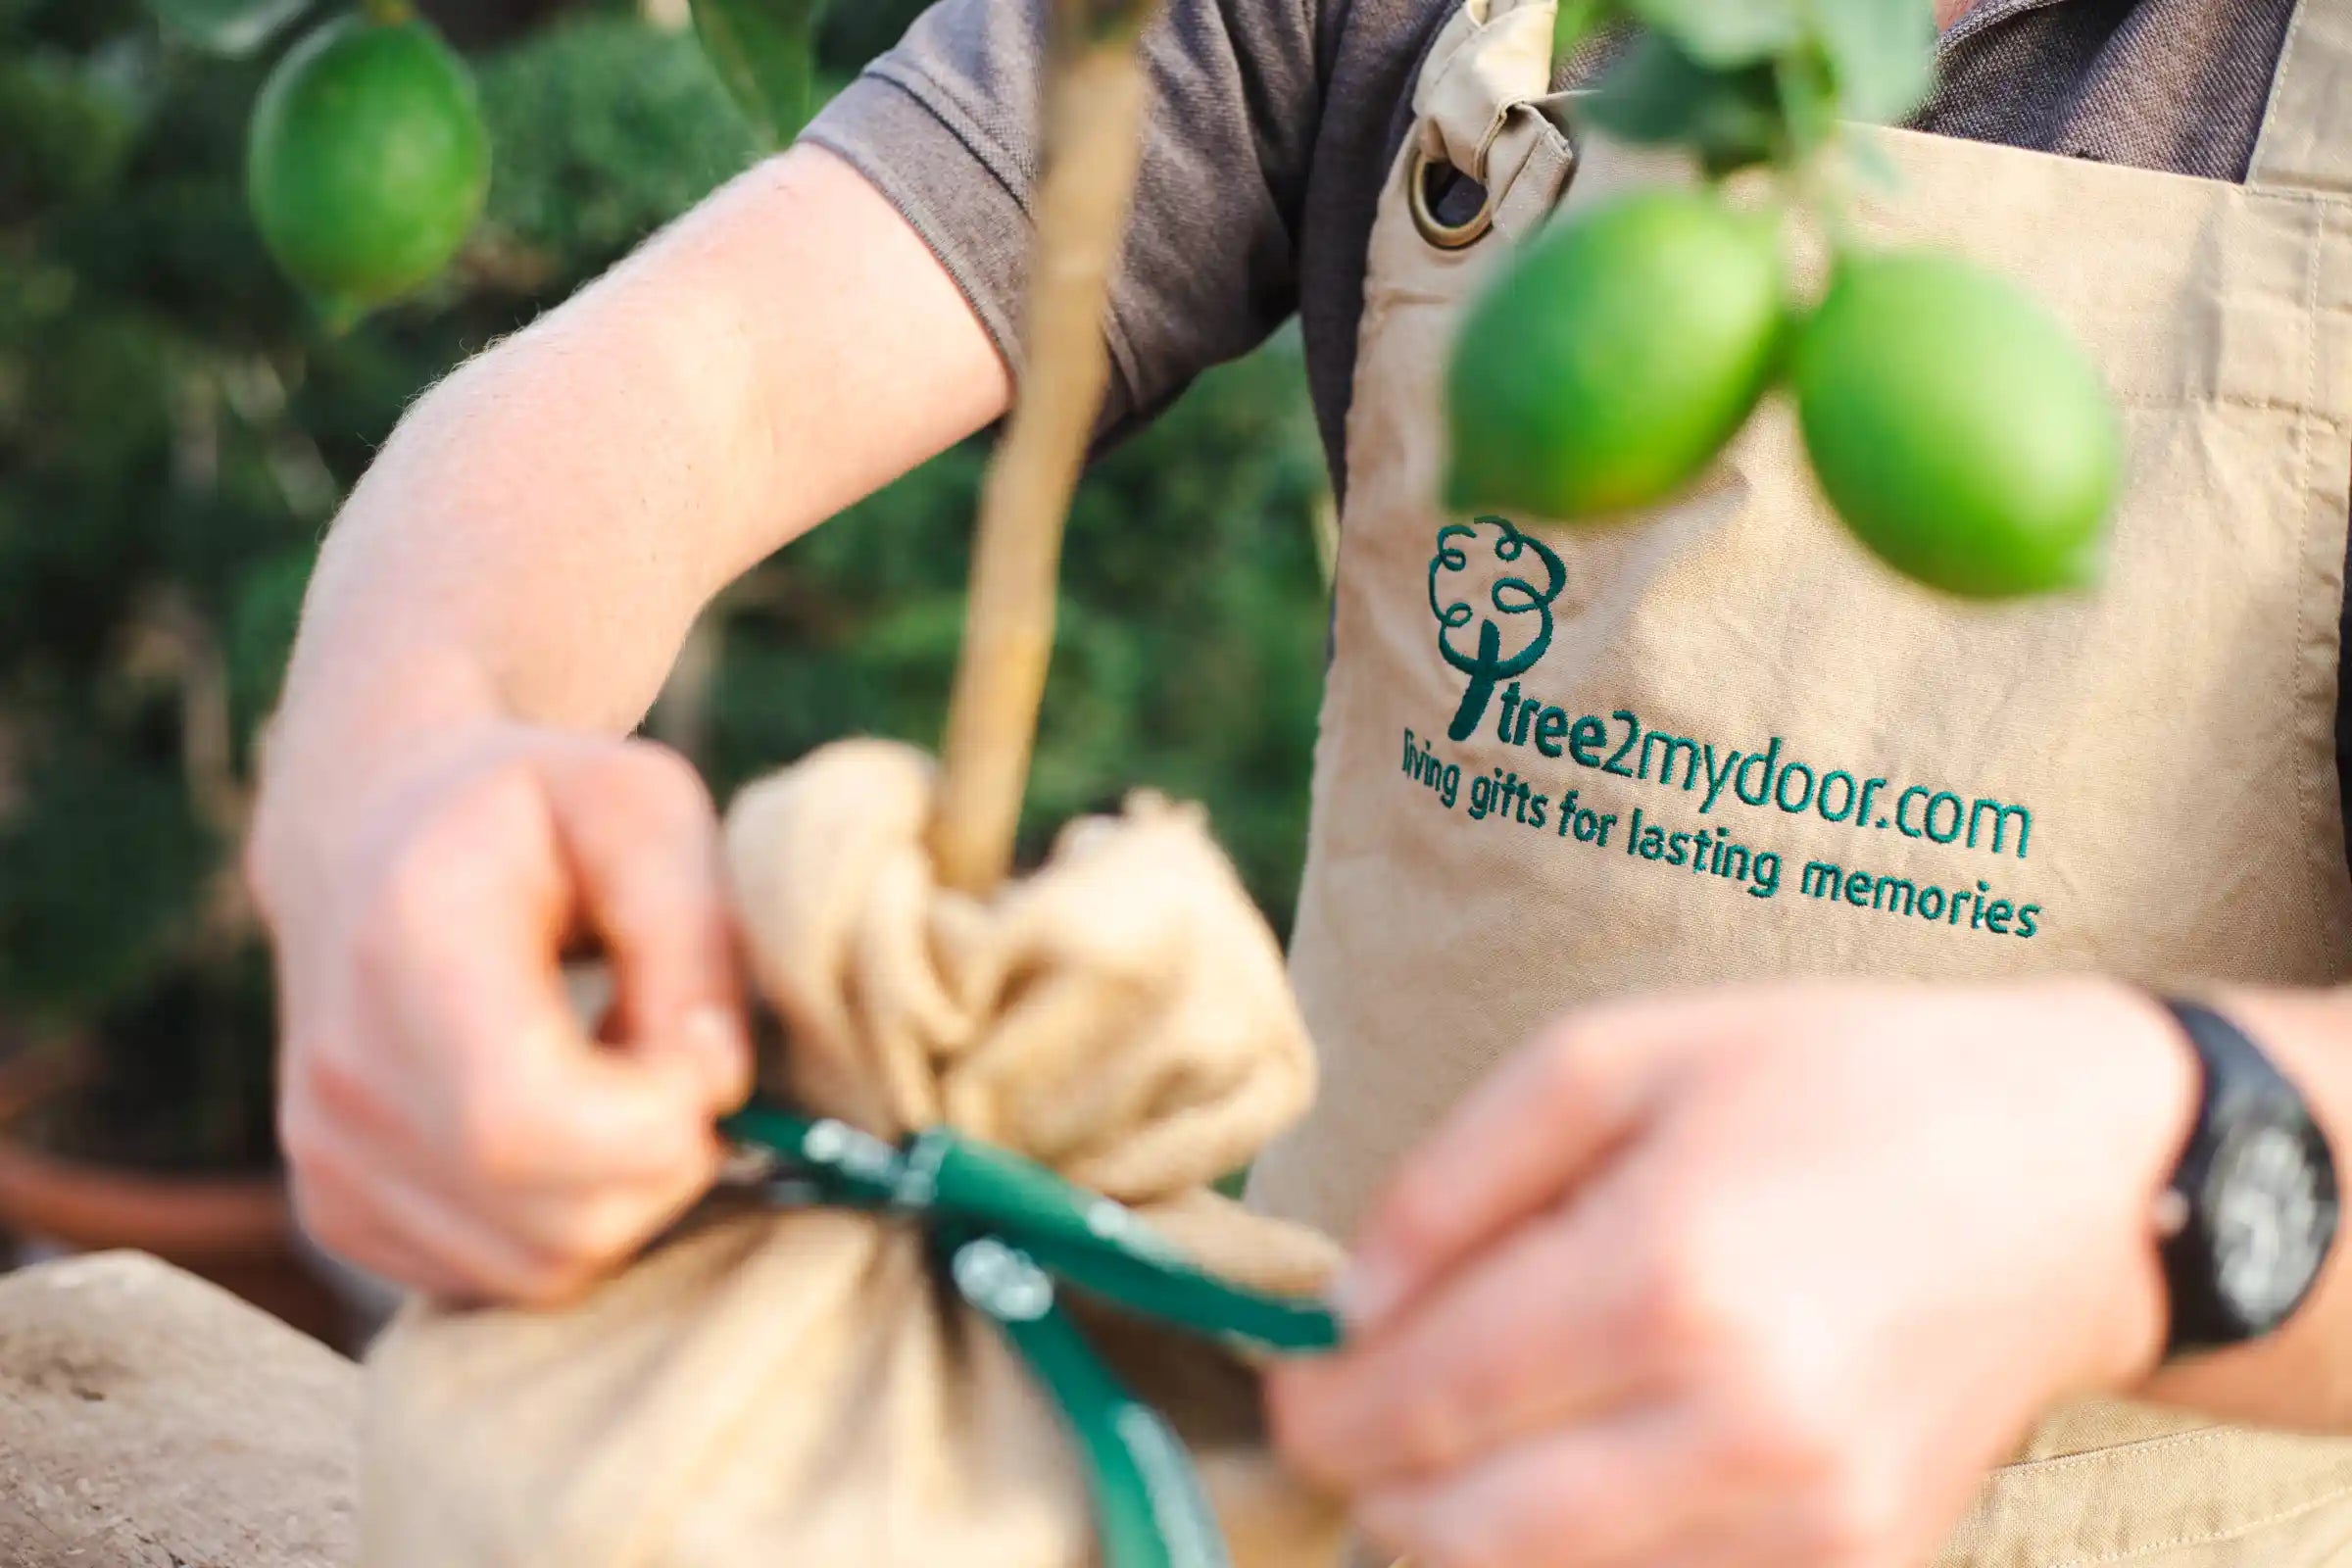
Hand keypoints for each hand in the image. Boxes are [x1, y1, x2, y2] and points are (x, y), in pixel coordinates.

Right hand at [249, 724, 751, 1303]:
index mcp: (406, 943)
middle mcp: (341, 1067)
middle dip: (669, 1163)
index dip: (656, 1120)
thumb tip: (714, 1083)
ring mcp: (326, 1155)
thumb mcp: (645, 812)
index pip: (521, 1119)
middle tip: (686, 1065)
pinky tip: (575, 1123)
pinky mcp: (339, 1211)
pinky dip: (574, 1222)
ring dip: (630, 1197)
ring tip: (630, 1083)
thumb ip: (697, 939)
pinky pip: (504, 1280)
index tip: (707, 1050)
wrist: (370, 830)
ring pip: (538, 1271)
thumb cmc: (536, 815)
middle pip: (550, 1220)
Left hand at [1268, 979, 2196, 1567]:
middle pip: (1463, 1531)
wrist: (2074, 1177)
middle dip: (1372, 1485)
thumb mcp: (1622, 1056)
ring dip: (1465, 1526)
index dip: (1319, 1412)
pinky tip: (1575, 1461)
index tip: (1284, 1390)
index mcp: (1667, 1277)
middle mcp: (1739, 1426)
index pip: (1421, 1402)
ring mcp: (1809, 1521)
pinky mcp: (1855, 1566)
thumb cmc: (1835, 1084)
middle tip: (1350, 1420)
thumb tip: (1346, 1302)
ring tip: (1459, 1434)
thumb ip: (1457, 1178)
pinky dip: (1579, 1548)